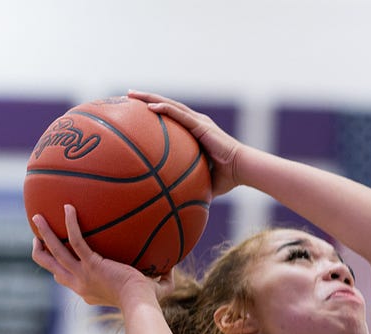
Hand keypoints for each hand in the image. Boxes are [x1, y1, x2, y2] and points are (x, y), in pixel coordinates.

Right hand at [30, 205, 163, 308]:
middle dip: (40, 250)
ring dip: (44, 234)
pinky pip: (76, 240)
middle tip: (36, 235)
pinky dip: (71, 224)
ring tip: (37, 215)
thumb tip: (173, 265)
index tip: (57, 253)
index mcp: (87, 290)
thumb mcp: (152, 290)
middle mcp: (80, 284)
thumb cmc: (148, 301)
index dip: (58, 266)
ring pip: (54, 253)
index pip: (66, 278)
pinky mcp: (91, 265)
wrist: (141, 303)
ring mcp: (82, 275)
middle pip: (51, 266)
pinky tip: (70, 207)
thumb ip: (161, 277)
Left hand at [127, 91, 241, 195]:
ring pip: (169, 104)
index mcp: (196, 132)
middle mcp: (196, 122)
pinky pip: (179, 115)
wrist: (243, 169)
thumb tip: (179, 202)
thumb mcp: (203, 181)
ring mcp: (198, 122)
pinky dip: (164, 109)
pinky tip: (149, 106)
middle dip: (145, 98)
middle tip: (127, 95)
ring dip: (149, 98)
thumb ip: (191, 186)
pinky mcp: (201, 125)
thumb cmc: (228, 178)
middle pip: (166, 106)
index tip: (136, 110)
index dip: (155, 111)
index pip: (172, 117)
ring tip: (130, 94)